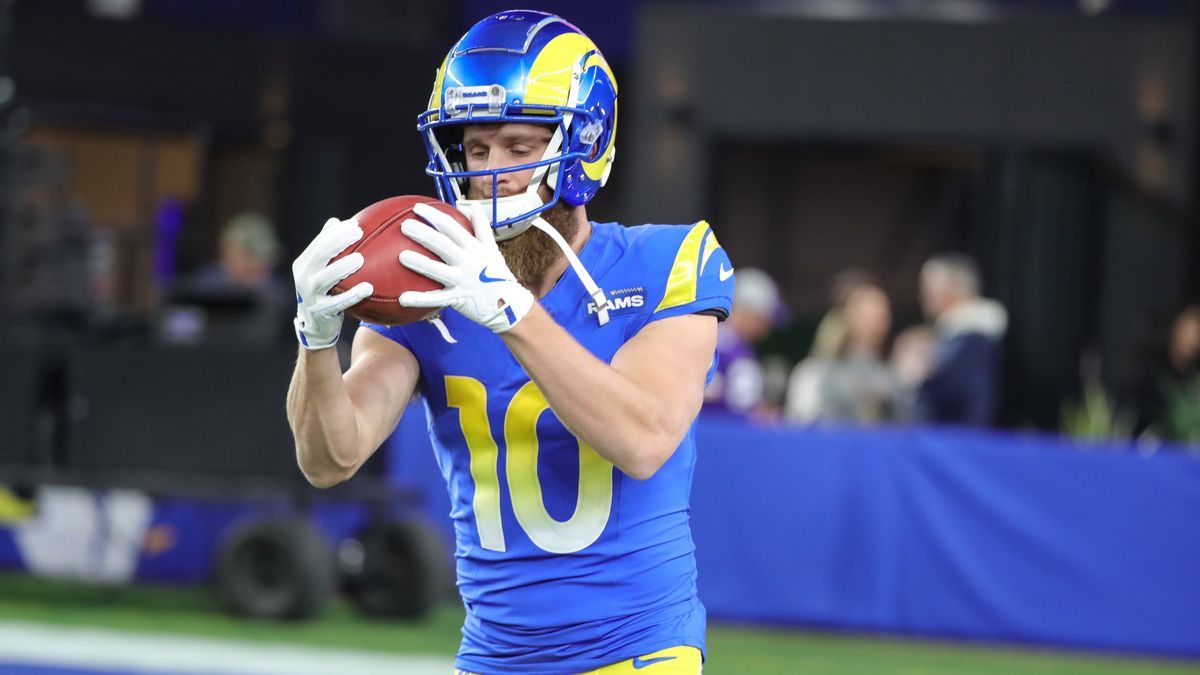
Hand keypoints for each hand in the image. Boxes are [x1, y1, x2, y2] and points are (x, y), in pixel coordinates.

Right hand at [292, 217, 373, 349]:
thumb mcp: (321, 271)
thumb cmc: (324, 293)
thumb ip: (327, 249)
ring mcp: (310, 295)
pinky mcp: (320, 312)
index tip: (355, 224)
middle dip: (338, 242)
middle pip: (320, 255)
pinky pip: (337, 302)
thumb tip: (335, 221)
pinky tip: (368, 288)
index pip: (319, 243)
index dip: (335, 232)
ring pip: (325, 278)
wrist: (315, 327)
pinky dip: (352, 295)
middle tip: (359, 233)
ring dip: (342, 267)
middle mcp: (303, 277)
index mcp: (303, 264)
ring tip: (360, 259)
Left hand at [397, 203, 533, 332]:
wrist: (510, 304)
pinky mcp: (458, 298)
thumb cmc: (497, 274)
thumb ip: (481, 226)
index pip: (451, 227)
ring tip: (401, 256)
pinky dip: (420, 300)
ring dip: (420, 263)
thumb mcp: (492, 248)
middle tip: (404, 225)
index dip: (434, 216)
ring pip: (438, 270)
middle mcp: (467, 261)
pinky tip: (402, 298)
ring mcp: (462, 280)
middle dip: (423, 234)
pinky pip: (436, 299)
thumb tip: (473, 205)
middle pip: (442, 244)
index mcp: (474, 247)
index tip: (417, 208)